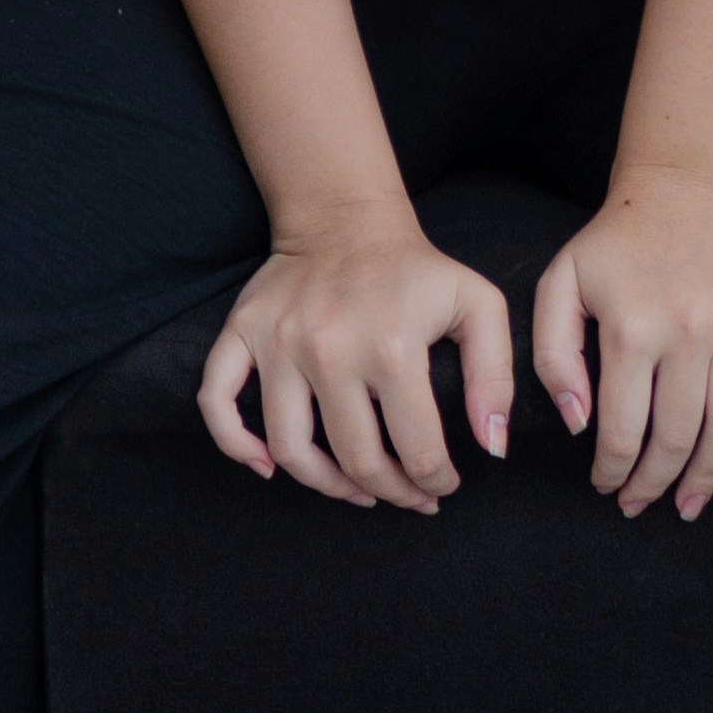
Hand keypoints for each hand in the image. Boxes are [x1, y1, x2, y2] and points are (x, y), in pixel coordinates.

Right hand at [197, 207, 515, 513]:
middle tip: (406, 495)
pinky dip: (235, 443)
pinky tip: (266, 467)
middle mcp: (330, 348)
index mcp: (392, 347)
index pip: (417, 450)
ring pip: (289, 447)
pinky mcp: (244, 330)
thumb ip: (495, 377)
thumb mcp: (477, 306)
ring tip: (355, 490)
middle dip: (389, 492)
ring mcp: (279, 341)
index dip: (435, 481)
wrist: (347, 217)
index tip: (442, 484)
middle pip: (354, 460)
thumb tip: (490, 448)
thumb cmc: (416, 270)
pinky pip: (217, 398)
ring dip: (325, 485)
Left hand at [531, 169, 712, 520]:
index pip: (624, 431)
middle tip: (643, 504)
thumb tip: (578, 422)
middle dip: (656, 483)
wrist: (682, 184)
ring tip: (690, 501)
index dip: (615, 472)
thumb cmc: (616, 240)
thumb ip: (551, 354)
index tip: (608, 488)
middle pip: (678, 439)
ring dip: (710, 475)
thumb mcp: (561, 282)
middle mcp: (689, 332)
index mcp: (632, 329)